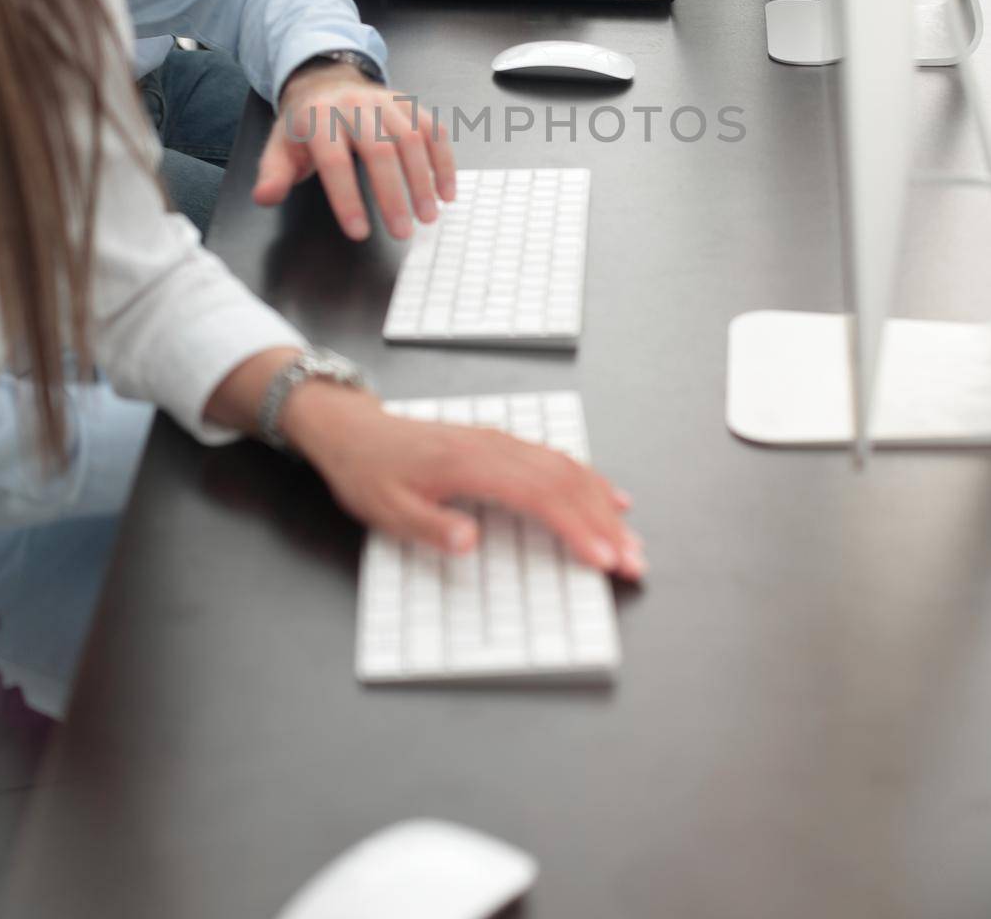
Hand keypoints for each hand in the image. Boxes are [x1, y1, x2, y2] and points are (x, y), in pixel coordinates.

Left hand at [254, 65, 455, 241]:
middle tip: (403, 233)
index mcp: (319, 119)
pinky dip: (444, 162)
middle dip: (394, 195)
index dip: (347, 198)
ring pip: (412, 140)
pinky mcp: (409, 104)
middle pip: (380, 151)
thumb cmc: (306, 126)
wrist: (326, 83)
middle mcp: (355, 106)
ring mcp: (386, 102)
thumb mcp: (280, 148)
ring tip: (427, 217)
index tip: (359, 233)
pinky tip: (446, 193)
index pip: (335, 162)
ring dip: (424, 181)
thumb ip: (273, 175)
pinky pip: (434, 130)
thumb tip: (265, 196)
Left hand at [280, 384, 645, 577]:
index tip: (604, 559)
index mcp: (471, 463)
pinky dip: (589, 478)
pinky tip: (608, 495)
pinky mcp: (501, 443)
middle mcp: (495, 446)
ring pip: (566, 468)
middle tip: (636, 561)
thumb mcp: (387, 509)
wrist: (354, 430)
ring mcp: (501, 441)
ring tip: (632, 538)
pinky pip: (555, 457)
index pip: (539, 496)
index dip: (577, 529)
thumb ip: (430, 527)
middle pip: (565, 482)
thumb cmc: (369, 471)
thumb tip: (471, 543)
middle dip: (605, 524)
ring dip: (603, 503)